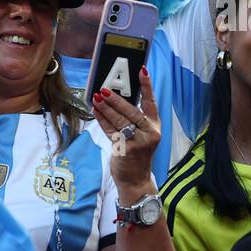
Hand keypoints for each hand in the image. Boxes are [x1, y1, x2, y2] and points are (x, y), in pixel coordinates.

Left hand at [93, 67, 161, 188]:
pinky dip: (102, 121)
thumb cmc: (137, 154)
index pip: (151, 102)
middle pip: (132, 111)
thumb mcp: (141, 135)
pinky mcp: (126, 150)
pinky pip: (111, 131)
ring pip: (119, 121)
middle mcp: (150, 133)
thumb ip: (133, 120)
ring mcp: (139, 142)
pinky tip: (95, 112)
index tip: (142, 70)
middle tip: (104, 89)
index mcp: (155, 126)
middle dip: (116, 99)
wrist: (135, 179)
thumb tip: (114, 98)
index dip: (147, 85)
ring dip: (106, 108)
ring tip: (96, 98)